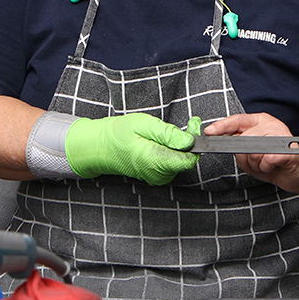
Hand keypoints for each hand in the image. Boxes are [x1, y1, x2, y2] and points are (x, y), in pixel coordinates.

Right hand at [64, 113, 198, 184]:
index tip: (195, 124)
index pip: (189, 160)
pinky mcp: (157, 176)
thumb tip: (189, 141)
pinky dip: (175, 152)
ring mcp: (157, 177)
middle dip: (190, 141)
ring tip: (172, 131)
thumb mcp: (144, 125)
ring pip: (182, 162)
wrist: (102, 147)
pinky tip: (166, 141)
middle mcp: (158, 174)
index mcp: (155, 161)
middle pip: (187, 160)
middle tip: (189, 123)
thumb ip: (168, 134)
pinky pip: (174, 164)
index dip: (196, 141)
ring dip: (183, 146)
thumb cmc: (119, 134)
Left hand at [206, 113, 298, 194]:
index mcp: (259, 121)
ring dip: (257, 164)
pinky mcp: (290, 149)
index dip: (222, 126)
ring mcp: (282, 134)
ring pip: (254, 152)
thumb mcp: (249, 155)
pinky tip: (274, 166)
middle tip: (257, 162)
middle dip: (246, 157)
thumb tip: (228, 142)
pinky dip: (267, 168)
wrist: (298, 173)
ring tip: (267, 164)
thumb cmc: (272, 162)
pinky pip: (267, 160)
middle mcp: (270, 124)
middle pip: (244, 140)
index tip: (209, 132)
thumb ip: (238, 147)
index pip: (237, 120)